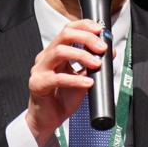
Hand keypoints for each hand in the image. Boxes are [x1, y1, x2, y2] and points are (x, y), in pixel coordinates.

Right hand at [25, 19, 115, 146]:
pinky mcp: (38, 84)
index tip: (100, 30)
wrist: (48, 120)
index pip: (68, 29)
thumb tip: (109, 52)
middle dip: (86, 38)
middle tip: (102, 48)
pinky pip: (58, 78)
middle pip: (64, 35)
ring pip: (60, 52)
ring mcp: (40, 70)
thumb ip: (91, 64)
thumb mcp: (82, 78)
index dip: (84, 26)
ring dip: (82, 55)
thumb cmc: (62, 98)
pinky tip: (88, 83)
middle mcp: (46, 57)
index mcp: (55, 52)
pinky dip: (76, 80)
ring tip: (97, 64)